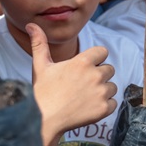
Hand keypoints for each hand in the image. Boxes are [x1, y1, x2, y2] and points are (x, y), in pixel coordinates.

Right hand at [28, 23, 116, 138]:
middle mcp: (95, 75)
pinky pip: (113, 103)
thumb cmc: (42, 92)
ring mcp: (101, 93)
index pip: (103, 52)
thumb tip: (31, 24)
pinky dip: (105, 106)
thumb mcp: (40, 65)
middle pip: (109, 69)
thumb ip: (40, 43)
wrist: (44, 120)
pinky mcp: (104, 109)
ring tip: (85, 97)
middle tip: (82, 85)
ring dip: (103, 91)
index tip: (85, 68)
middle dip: (99, 75)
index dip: (95, 59)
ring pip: (112, 87)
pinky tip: (89, 107)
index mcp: (82, 62)